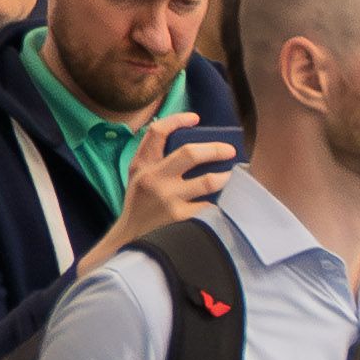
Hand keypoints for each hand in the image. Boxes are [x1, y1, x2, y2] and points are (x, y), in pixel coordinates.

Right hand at [105, 126, 237, 258]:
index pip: (157, 132)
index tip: (195, 118)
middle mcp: (153, 178)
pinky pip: (210, 206)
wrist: (129, 241)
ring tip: (230, 176)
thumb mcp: (138, 178)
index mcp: (141, 165)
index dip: (178, 120)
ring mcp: (167, 199)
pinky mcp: (180, 218)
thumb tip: (192, 143)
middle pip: (189, 153)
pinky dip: (220, 203)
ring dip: (225, 177)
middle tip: (230, 151)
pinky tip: (226, 203)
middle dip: (215, 149)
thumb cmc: (140, 206)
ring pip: (208, 181)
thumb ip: (155, 161)